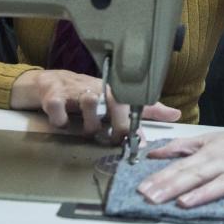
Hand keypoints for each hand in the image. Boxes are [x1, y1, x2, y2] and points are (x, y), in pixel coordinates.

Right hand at [10, 69, 180, 142]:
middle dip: (119, 123)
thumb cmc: (86, 94)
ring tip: (88, 130)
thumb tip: (175, 114)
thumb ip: (144, 110)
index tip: (139, 141)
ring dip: (90, 122)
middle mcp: (96, 89)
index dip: (137, 122)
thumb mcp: (115, 102)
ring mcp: (74, 91)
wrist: (48, 83)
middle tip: (115, 139)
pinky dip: (59, 118)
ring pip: (89, 101)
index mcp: (112, 92)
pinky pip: (57, 106)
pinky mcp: (52, 94)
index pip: (131, 103)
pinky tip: (61, 123)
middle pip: (114, 100)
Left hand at [138, 98, 223, 209]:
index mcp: (211, 151)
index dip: (162, 177)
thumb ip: (181, 147)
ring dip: (202, 193)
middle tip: (152, 197)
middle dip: (173, 186)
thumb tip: (154, 153)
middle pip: (197, 174)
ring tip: (184, 202)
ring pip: (221, 182)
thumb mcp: (210, 139)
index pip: (182, 165)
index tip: (143, 187)